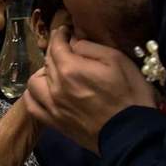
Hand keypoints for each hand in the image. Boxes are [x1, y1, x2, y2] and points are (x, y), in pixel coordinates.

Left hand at [22, 26, 156, 152]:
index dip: (60, 34)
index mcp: (70, 68)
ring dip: (43, 73)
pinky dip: (34, 95)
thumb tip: (74, 42)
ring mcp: (52, 106)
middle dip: (55, 51)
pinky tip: (44, 92)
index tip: (65, 31)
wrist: (132, 134)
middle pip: (47, 61)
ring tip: (55, 72)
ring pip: (34, 82)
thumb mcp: (117, 60)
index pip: (56, 44)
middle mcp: (56, 86)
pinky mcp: (55, 122)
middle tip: (66, 49)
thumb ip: (90, 47)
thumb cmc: (130, 94)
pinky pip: (32, 105)